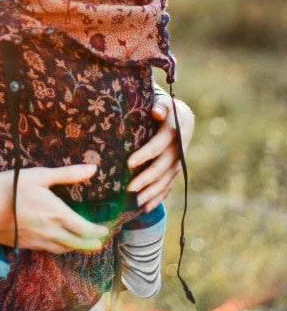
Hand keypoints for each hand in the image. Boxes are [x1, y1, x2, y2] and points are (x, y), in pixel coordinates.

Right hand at [0, 164, 109, 253]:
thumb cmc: (9, 188)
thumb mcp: (39, 175)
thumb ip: (68, 174)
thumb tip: (92, 169)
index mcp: (57, 214)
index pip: (85, 229)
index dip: (98, 231)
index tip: (106, 229)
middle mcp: (50, 232)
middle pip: (78, 244)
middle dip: (92, 243)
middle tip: (100, 242)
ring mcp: (37, 241)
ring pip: (63, 249)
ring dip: (76, 247)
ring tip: (84, 243)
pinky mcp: (24, 245)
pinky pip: (48, 250)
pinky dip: (59, 248)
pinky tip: (58, 242)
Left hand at [126, 94, 194, 211]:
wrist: (182, 118)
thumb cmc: (165, 108)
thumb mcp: (165, 103)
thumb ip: (161, 106)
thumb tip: (156, 111)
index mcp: (176, 130)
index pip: (160, 144)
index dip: (146, 154)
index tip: (129, 163)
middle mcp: (181, 148)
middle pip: (163, 166)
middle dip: (146, 178)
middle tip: (129, 188)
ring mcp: (180, 162)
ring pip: (167, 180)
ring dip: (152, 192)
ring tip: (137, 202)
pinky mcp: (177, 170)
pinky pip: (169, 186)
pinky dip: (158, 197)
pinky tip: (146, 207)